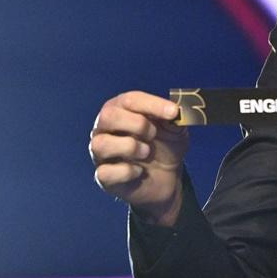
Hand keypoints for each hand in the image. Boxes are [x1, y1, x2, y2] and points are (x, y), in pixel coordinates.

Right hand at [89, 91, 188, 225]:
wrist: (166, 178)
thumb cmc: (164, 146)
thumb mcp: (175, 130)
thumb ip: (174, 119)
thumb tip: (176, 112)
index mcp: (122, 110)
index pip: (130, 100)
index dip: (153, 105)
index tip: (174, 112)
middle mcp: (105, 128)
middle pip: (108, 116)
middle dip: (137, 124)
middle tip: (153, 134)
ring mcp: (101, 152)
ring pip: (100, 144)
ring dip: (130, 147)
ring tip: (146, 152)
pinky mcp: (103, 176)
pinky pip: (104, 172)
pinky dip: (126, 171)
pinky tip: (139, 171)